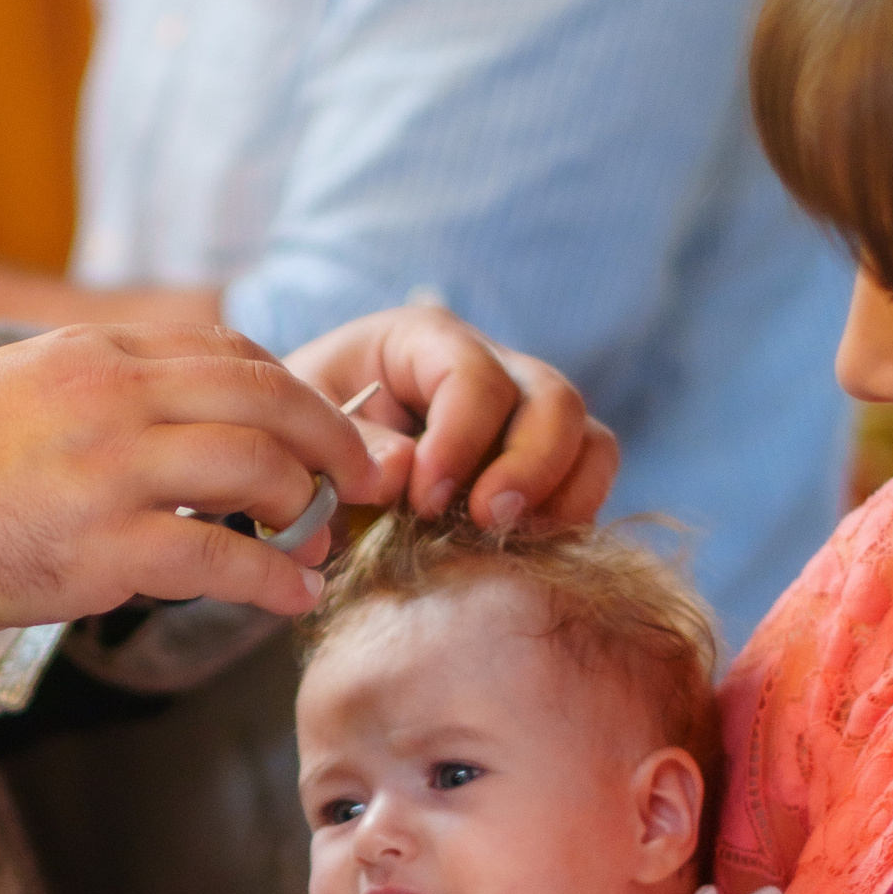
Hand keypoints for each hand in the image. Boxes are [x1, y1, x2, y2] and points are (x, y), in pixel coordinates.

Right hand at [0, 324, 410, 628]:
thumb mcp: (15, 387)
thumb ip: (93, 386)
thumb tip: (165, 404)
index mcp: (91, 352)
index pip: (226, 351)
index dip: (293, 390)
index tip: (322, 426)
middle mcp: (109, 397)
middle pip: (264, 397)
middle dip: (333, 437)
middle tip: (369, 475)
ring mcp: (108, 471)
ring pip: (256, 468)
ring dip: (307, 506)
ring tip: (317, 537)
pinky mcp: (100, 548)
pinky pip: (219, 557)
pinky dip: (272, 578)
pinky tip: (293, 596)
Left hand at [285, 310, 617, 530]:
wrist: (306, 469)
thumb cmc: (303, 437)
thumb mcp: (304, 430)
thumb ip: (352, 446)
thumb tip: (404, 472)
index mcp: (426, 342)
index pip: (474, 377)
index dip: (461, 439)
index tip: (426, 499)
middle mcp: (494, 368)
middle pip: (554, 400)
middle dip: (528, 466)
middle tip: (486, 521)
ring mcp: (527, 416)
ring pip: (587, 439)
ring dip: (560, 496)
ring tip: (507, 541)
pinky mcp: (545, 467)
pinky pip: (589, 481)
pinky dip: (570, 518)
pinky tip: (523, 551)